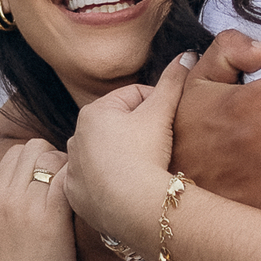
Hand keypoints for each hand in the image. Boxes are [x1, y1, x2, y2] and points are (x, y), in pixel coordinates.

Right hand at [0, 139, 74, 260]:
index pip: (15, 154)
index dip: (36, 159)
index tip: (51, 179)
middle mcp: (9, 199)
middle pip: (35, 148)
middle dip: (54, 156)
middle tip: (67, 181)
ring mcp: (32, 208)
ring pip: (53, 159)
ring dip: (70, 167)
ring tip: (79, 188)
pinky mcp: (55, 221)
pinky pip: (68, 179)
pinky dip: (79, 180)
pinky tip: (86, 198)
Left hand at [64, 52, 192, 245]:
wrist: (135, 208)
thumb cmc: (146, 155)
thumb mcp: (161, 113)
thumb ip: (173, 81)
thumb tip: (188, 53)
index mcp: (92, 112)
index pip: (132, 98)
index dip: (157, 107)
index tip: (169, 124)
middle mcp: (75, 137)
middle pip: (117, 128)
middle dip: (138, 133)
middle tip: (160, 149)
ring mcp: (73, 169)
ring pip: (105, 156)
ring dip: (123, 158)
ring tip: (145, 170)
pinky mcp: (75, 195)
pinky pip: (95, 184)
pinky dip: (109, 184)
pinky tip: (127, 189)